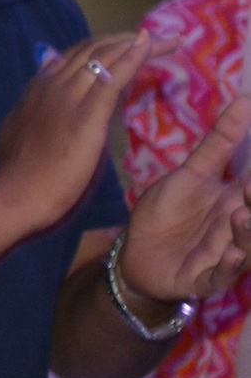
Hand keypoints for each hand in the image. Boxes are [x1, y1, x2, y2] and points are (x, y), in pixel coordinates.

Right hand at [0, 32, 156, 231]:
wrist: (15, 193)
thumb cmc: (21, 173)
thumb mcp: (23, 129)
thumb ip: (38, 108)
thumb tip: (51, 97)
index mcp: (39, 88)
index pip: (76, 56)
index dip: (104, 48)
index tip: (127, 46)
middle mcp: (53, 84)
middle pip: (93, 50)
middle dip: (126, 40)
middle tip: (157, 37)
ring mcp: (69, 96)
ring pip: (104, 57)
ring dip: (137, 44)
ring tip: (165, 39)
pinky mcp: (86, 113)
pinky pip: (112, 77)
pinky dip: (131, 58)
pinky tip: (148, 46)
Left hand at [122, 94, 250, 304]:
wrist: (136, 253)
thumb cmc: (167, 212)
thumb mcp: (191, 172)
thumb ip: (220, 141)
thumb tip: (247, 98)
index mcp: (237, 201)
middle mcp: (238, 227)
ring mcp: (225, 255)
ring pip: (250, 248)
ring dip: (250, 233)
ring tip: (243, 215)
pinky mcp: (205, 278)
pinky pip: (223, 276)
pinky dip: (231, 266)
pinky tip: (234, 253)